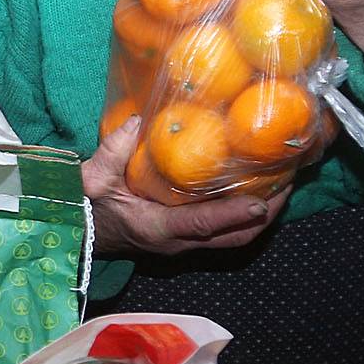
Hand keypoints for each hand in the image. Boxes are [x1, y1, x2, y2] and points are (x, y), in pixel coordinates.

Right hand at [83, 114, 289, 257]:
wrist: (77, 230)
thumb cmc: (85, 205)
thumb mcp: (92, 177)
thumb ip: (114, 149)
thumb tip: (140, 119)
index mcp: (156, 228)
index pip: (201, 224)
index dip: (232, 214)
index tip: (261, 200)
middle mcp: (176, 242)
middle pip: (233, 238)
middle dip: (264, 214)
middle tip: (286, 182)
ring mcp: (183, 244)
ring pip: (233, 238)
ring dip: (259, 216)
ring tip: (280, 185)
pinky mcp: (184, 239)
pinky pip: (224, 232)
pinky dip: (244, 215)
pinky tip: (254, 190)